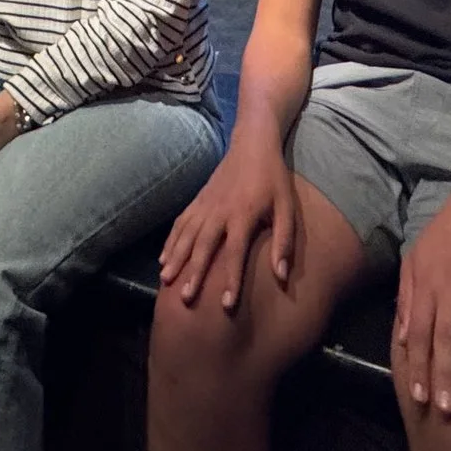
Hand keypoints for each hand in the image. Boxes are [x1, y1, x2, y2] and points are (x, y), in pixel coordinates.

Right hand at [158, 137, 297, 310]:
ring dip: (176, 258)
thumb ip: (283, 241)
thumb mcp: (287, 208)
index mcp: (243, 214)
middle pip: (204, 246)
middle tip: (186, 298)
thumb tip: (282, 275)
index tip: (227, 305)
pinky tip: (163, 258)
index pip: (235, 252)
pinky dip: (170, 241)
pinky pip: (180, 223)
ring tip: (166, 280)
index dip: (231, 279)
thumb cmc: (273, 179)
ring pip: (186, 235)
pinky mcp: (197, 200)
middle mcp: (219, 211)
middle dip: (194, 273)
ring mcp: (205, 204)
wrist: (252, 144)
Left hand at [396, 181, 450, 419]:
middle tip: (447, 411)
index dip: (418, 366)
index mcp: (426, 292)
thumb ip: (405, 300)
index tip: (419, 397)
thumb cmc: (440, 240)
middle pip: (447, 343)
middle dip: (446, 377)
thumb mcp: (412, 263)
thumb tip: (400, 338)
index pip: (418, 336)